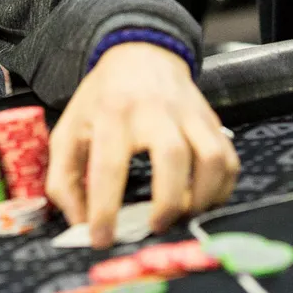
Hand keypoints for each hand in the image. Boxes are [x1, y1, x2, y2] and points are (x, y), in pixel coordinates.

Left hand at [46, 42, 238, 248]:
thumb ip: (63, 179)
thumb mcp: (68, 130)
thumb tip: (79, 223)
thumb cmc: (103, 98)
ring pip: (211, 157)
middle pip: (172, 156)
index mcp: (112, 113)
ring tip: (184, 216)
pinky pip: (228, 158)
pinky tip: (203, 200)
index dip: (104, 209)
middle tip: (155, 227)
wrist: (141, 52)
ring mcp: (189, 114)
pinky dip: (222, 188)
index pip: (109, 165)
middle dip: (167, 202)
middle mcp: (155, 111)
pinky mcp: (211, 119)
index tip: (102, 240)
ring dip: (202, 197)